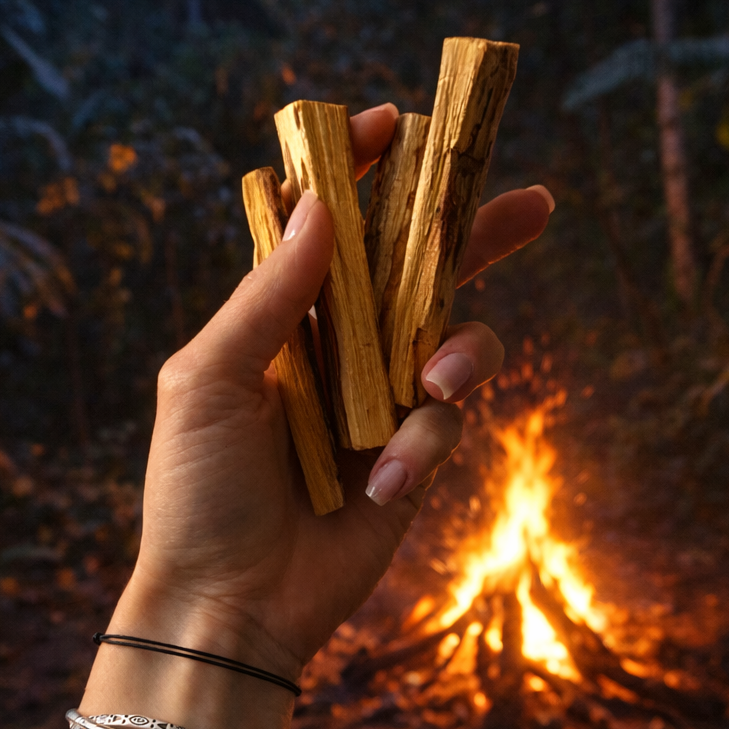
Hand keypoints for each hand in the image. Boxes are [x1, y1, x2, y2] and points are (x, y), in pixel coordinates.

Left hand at [116, 103, 551, 681]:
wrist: (228, 601)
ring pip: (456, 344)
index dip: (366, 176)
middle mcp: (341, 349)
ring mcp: (381, 403)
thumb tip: (319, 207)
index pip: (333, 229)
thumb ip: (267, 296)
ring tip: (428, 390)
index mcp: (284, 318)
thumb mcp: (207, 380)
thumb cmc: (196, 489)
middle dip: (474, 234)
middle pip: (420, 273)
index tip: (399, 127)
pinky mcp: (413, 456)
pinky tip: (379, 485)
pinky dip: (420, 449)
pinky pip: (446, 427)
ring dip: (458, 357)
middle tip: (532, 204)